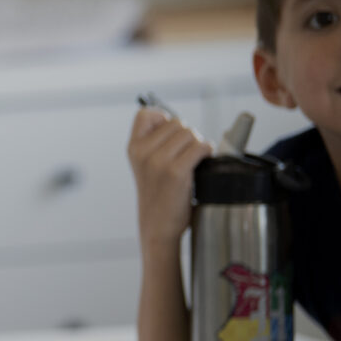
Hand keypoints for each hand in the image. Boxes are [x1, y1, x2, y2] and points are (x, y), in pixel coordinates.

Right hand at [128, 104, 211, 247]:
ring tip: (192, 163)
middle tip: (185, 156)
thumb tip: (183, 126)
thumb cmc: (158, 196)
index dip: (163, 119)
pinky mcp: (175, 172)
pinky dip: (207, 152)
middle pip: (177, 123)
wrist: (157, 226)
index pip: (147, 114)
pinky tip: (201, 165)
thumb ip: (156, 144)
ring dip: (198, 145)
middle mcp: (142, 152)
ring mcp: (158, 162)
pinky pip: (201, 147)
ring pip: (190, 133)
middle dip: (187, 136)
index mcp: (133, 148)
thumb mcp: (145, 166)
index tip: (170, 136)